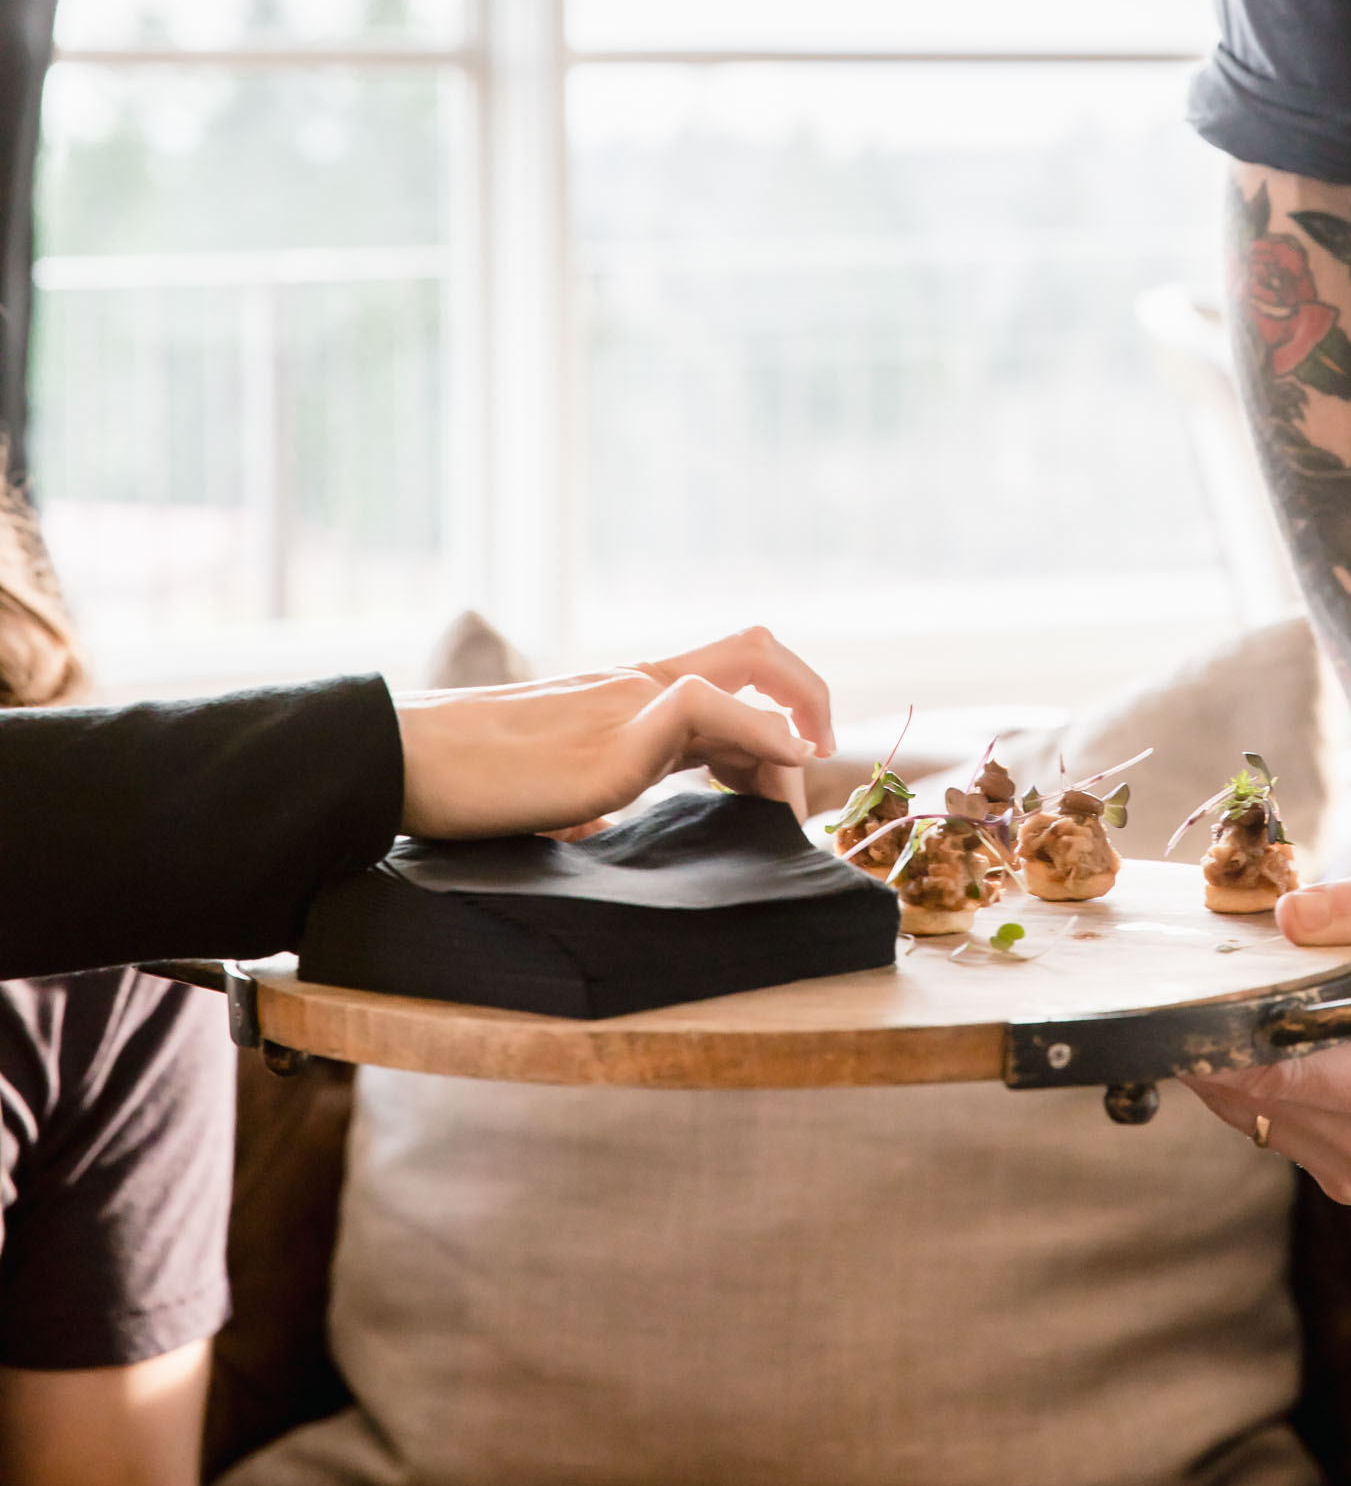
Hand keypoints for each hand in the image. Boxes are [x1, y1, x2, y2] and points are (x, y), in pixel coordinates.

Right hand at [396, 627, 833, 837]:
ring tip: (793, 801)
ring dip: (794, 732)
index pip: (726, 676)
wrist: (400, 764)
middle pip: (754, 649)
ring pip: (746, 673)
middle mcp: (634, 686)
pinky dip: (761, 732)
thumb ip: (593, 798)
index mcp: (623, 697)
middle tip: (815, 765)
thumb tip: (603, 836)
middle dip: (809, 694)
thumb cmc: (463, 782)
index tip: (788, 777)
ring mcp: (625, 704)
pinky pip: (707, 708)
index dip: (774, 717)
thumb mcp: (551, 789)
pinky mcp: (611, 740)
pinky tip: (783, 770)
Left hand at [1183, 867, 1350, 1357]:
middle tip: (1211, 974)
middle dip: (1218, 1037)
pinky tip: (1290, 1037)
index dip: (1212, 1027)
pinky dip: (1272, 1087)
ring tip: (1260, 997)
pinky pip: (1285, 1134)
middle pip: (1249, 1099)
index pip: (1266, 1072)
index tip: (1183, 980)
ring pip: (1258, 1121)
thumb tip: (1287, 918)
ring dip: (1242, 1062)